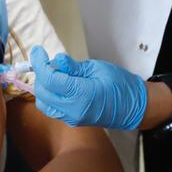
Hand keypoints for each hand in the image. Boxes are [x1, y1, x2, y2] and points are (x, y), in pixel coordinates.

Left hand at [29, 46, 147, 129]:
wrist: (134, 107)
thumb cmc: (121, 85)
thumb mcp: (97, 68)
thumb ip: (74, 67)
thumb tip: (57, 60)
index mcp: (81, 94)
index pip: (50, 79)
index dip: (39, 63)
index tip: (38, 51)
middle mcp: (73, 110)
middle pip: (42, 92)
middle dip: (40, 74)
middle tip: (47, 60)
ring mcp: (72, 118)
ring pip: (43, 102)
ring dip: (43, 86)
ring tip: (54, 72)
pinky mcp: (72, 120)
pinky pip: (52, 108)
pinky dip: (49, 95)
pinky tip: (58, 84)